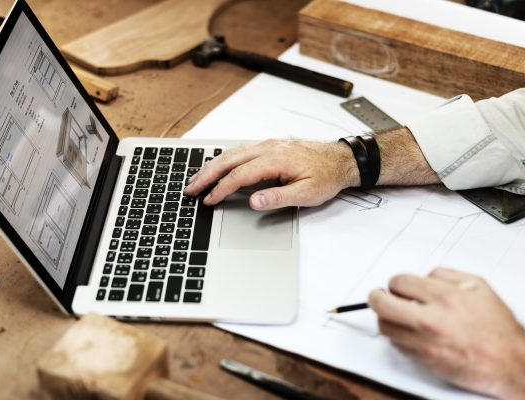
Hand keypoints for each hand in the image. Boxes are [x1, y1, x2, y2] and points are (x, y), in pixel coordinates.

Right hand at [183, 139, 358, 209]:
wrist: (342, 160)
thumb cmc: (327, 176)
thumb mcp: (307, 194)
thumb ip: (279, 197)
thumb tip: (254, 201)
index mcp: (276, 160)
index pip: (239, 175)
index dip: (221, 189)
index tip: (209, 200)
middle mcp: (268, 148)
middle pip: (228, 160)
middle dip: (206, 174)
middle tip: (190, 188)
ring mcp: (268, 145)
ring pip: (232, 153)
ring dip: (212, 166)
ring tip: (197, 179)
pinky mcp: (269, 146)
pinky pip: (240, 150)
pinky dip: (223, 159)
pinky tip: (217, 166)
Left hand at [369, 268, 524, 398]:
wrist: (510, 363)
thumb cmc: (497, 328)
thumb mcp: (478, 287)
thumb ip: (445, 276)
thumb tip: (421, 277)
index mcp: (445, 297)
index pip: (399, 282)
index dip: (395, 283)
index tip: (396, 286)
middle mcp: (431, 320)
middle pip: (382, 304)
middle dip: (376, 297)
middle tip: (378, 296)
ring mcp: (425, 342)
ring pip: (384, 326)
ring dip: (386, 318)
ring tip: (395, 315)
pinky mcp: (424, 359)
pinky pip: (396, 344)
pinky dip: (398, 336)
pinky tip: (409, 331)